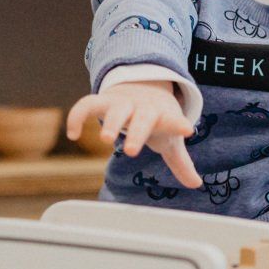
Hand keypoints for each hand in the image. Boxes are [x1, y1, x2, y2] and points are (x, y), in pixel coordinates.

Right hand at [66, 81, 200, 187]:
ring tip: (105, 139)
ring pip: (115, 110)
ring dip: (110, 123)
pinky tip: (72, 134)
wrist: (144, 84)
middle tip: (131, 151)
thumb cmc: (158, 117)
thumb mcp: (170, 138)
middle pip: (141, 119)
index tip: (188, 130)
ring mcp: (121, 103)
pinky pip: (87, 104)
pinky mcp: (103, 100)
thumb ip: (181, 162)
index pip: (173, 121)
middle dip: (136, 134)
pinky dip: (78, 115)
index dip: (179, 125)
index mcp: (162, 116)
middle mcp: (141, 108)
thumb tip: (196, 184)